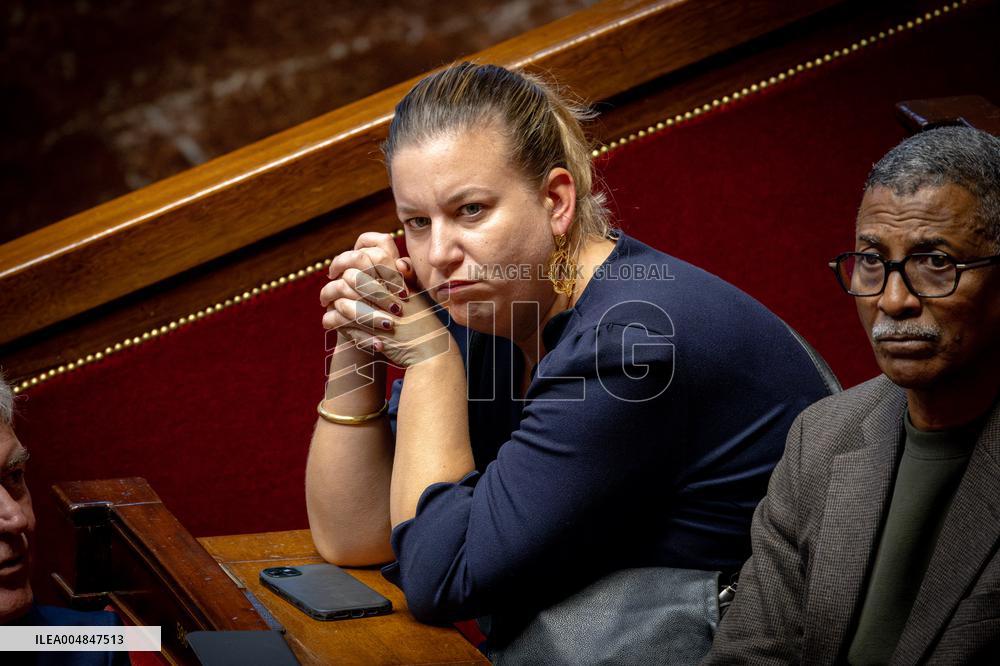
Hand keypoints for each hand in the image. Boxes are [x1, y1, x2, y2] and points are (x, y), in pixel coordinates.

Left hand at [321, 233, 454, 367]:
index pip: (370, 256)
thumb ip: (407, 278)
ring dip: (329, 297)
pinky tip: (329, 321)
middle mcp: (386, 293)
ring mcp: (377, 311)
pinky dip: (331, 319)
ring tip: (326, 302)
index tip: (344, 265)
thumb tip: (399, 261)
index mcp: (397, 280)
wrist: (429, 351)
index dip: (351, 257)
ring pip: (342, 296)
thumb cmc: (424, 323)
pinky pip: (339, 319)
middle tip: (330, 279)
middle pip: (352, 275)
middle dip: (336, 276)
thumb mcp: (419, 295)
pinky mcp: (368, 331)